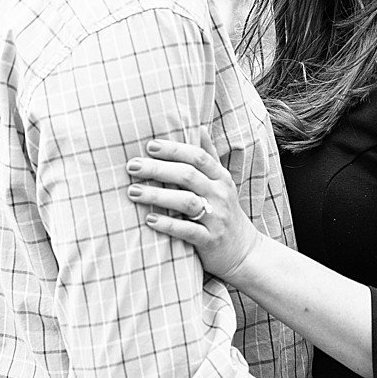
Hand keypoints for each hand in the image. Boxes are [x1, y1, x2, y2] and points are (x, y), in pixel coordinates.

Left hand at [126, 131, 259, 279]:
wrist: (244, 251)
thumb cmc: (224, 212)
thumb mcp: (222, 182)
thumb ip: (209, 156)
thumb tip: (199, 126)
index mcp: (221, 178)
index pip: (198, 157)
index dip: (174, 149)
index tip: (149, 145)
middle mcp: (221, 195)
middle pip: (189, 176)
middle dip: (158, 169)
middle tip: (132, 166)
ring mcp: (217, 218)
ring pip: (187, 202)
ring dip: (157, 195)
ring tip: (133, 191)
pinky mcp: (211, 240)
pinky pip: (188, 230)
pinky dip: (168, 224)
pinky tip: (149, 219)